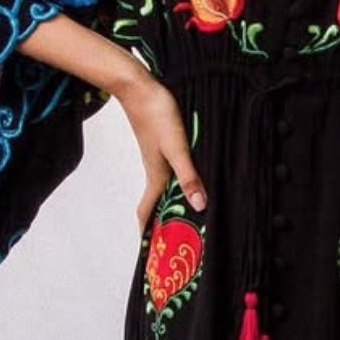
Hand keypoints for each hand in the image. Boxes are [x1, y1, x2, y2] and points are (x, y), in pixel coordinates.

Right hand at [114, 68, 206, 235]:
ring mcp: (157, 157)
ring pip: (164, 187)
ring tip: (186, 215)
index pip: (147, 211)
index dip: (147, 232)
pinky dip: (178, 182)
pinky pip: (170, 171)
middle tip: (174, 239)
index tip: (149, 251)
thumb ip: (188, 176)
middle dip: (162, 222)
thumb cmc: (157, 115)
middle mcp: (155, 170)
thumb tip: (199, 205)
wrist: (139, 87)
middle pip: (156, 203)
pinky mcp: (162, 144)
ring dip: (171, 202)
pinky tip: (191, 180)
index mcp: (156, 176)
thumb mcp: (177, 148)